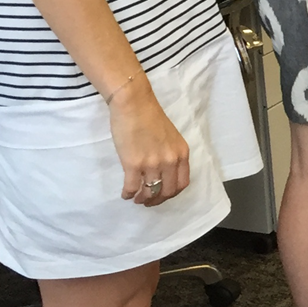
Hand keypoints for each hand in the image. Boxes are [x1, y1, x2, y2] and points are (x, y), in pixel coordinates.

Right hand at [108, 77, 189, 204]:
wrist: (134, 104)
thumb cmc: (150, 117)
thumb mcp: (171, 137)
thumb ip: (170, 154)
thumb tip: (163, 170)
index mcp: (181, 153)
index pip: (182, 183)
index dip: (172, 193)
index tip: (163, 195)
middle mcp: (170, 161)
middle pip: (167, 191)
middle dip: (157, 200)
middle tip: (148, 202)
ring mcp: (152, 163)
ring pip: (150, 192)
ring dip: (142, 199)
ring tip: (136, 199)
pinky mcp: (133, 164)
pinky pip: (132, 187)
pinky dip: (128, 194)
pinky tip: (125, 194)